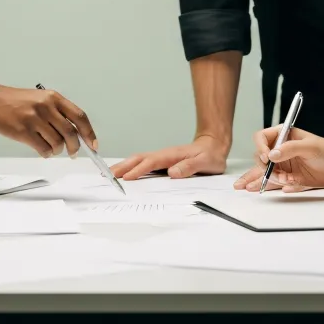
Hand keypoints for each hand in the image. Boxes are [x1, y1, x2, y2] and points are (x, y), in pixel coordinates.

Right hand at [0, 75, 96, 157]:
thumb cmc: (15, 101)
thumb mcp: (40, 99)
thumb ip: (57, 113)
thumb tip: (75, 134)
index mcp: (53, 97)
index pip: (79, 116)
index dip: (89, 132)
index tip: (93, 144)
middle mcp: (46, 107)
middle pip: (71, 133)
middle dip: (75, 147)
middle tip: (73, 152)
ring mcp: (35, 119)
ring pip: (58, 143)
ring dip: (57, 150)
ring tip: (51, 148)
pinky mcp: (24, 132)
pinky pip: (43, 149)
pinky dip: (46, 153)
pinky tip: (41, 149)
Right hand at [110, 135, 228, 179]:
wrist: (214, 146)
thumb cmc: (210, 155)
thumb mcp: (205, 162)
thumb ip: (190, 167)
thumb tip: (172, 172)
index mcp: (171, 155)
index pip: (151, 163)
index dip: (138, 170)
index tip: (127, 178)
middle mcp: (164, 155)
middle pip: (139, 158)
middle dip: (124, 166)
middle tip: (109, 175)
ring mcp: (162, 158)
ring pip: (139, 160)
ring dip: (125, 166)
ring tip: (111, 174)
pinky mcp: (162, 162)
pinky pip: (144, 164)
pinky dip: (132, 167)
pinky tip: (126, 173)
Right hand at [233, 126, 323, 191]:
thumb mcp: (311, 146)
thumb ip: (290, 149)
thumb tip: (272, 154)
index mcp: (284, 136)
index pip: (262, 138)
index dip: (261, 147)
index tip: (267, 158)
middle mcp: (281, 150)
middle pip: (260, 158)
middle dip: (263, 168)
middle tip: (270, 175)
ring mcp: (284, 165)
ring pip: (265, 172)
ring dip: (267, 179)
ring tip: (259, 186)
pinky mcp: (289, 178)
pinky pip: (276, 183)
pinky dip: (273, 187)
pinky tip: (269, 187)